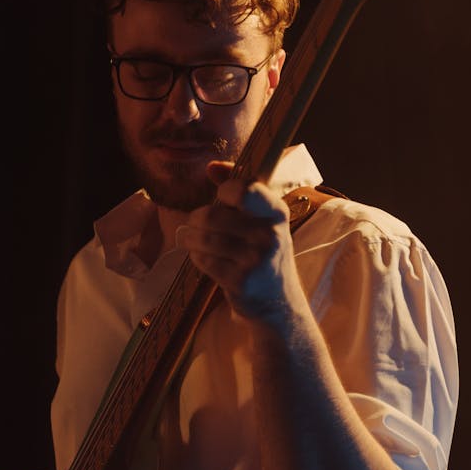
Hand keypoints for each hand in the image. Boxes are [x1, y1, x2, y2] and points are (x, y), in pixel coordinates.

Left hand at [177, 161, 303, 323]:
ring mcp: (255, 260)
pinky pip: (203, 260)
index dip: (225, 191)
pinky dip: (197, 257)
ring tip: (194, 240)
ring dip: (191, 238)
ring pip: (203, 238)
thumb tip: (211, 166)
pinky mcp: (240, 281)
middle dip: (196, 219)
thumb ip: (239, 189)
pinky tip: (203, 257)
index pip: (244, 189)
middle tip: (196, 224)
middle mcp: (269, 234)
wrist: (279, 303)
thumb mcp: (261, 220)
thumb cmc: (263, 253)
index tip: (223, 198)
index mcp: (277, 212)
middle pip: (212, 215)